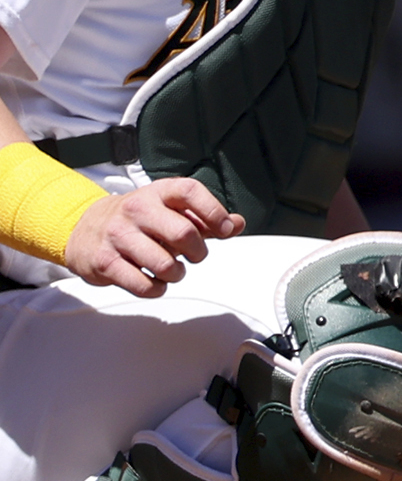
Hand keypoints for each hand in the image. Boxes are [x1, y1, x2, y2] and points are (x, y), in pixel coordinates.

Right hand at [64, 178, 239, 296]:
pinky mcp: (105, 262)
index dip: (214, 211)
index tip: (225, 228)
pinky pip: (143, 286)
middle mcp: (136, 210)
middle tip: (195, 255)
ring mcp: (118, 236)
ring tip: (172, 269)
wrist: (86, 228)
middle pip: (184, 233)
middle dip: (199, 251)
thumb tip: (236, 224)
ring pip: (165, 265)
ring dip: (177, 274)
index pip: (190, 191)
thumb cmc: (139, 220)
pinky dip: (157, 289)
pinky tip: (155, 281)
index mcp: (158, 193)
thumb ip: (205, 218)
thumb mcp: (171, 210)